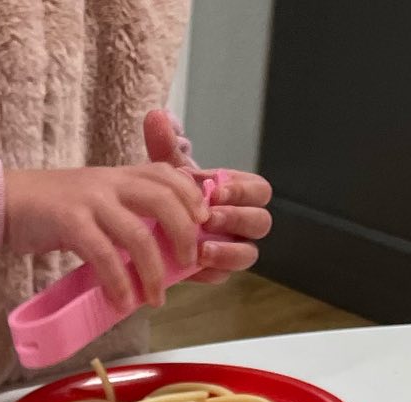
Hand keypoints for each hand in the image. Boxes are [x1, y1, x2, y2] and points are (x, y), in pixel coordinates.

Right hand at [4, 162, 207, 312]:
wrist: (7, 203)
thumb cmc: (51, 210)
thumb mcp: (94, 201)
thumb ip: (123, 213)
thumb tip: (155, 248)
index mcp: (119, 175)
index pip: (168, 175)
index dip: (191, 197)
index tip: (203, 224)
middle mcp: (110, 182)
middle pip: (164, 200)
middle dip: (183, 235)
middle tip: (188, 265)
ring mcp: (91, 200)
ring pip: (138, 233)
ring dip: (152, 271)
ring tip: (155, 298)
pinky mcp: (69, 221)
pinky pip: (103, 254)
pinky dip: (117, 282)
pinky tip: (122, 301)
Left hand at [142, 107, 271, 285]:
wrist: (149, 228)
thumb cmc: (170, 195)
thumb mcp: (168, 171)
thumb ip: (165, 145)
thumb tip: (155, 117)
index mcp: (239, 194)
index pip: (260, 191)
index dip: (243, 191)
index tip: (217, 189)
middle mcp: (242, 223)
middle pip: (261, 223)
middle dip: (237, 220)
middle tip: (209, 218)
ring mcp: (231, 249)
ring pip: (249, 254)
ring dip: (229, 251)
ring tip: (202, 249)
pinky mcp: (215, 272)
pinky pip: (223, 276)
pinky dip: (211, 271)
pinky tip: (194, 267)